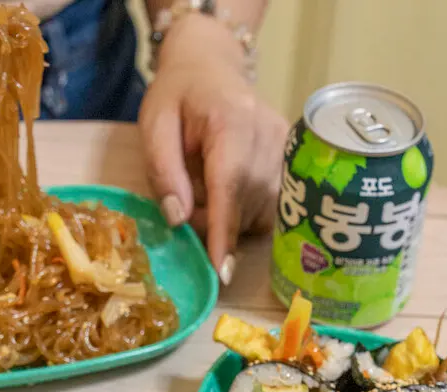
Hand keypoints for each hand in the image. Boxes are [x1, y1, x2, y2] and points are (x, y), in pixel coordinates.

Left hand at [139, 13, 288, 282]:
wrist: (211, 66)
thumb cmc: (177, 96)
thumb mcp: (154, 125)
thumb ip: (163, 171)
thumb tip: (178, 219)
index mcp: (231, 120)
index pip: (230, 184)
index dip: (224, 231)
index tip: (221, 270)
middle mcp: (267, 135)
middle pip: (245, 203)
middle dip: (213, 224)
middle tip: (185, 207)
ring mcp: (285, 147)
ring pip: (261, 211)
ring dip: (231, 219)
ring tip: (206, 192)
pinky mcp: (292, 159)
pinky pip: (272, 206)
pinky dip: (247, 212)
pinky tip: (229, 193)